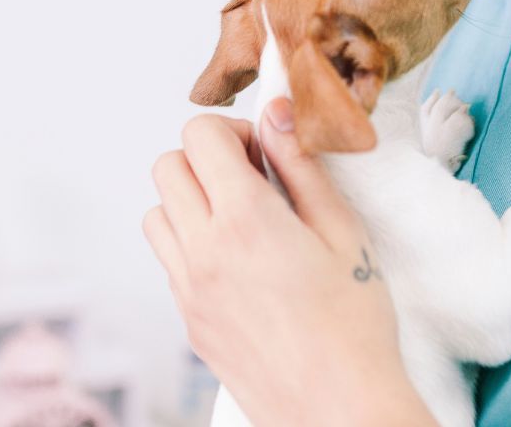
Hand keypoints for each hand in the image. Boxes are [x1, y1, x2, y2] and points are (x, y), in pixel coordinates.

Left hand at [144, 98, 437, 426]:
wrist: (336, 404)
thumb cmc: (352, 320)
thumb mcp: (341, 228)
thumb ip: (301, 164)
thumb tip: (278, 112)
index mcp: (245, 218)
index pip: (199, 135)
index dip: (233, 129)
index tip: (265, 147)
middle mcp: (203, 250)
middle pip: (168, 166)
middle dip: (208, 156)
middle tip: (254, 174)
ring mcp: (188, 288)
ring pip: (158, 211)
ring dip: (192, 197)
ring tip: (244, 215)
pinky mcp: (187, 319)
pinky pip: (169, 257)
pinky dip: (192, 238)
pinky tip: (241, 256)